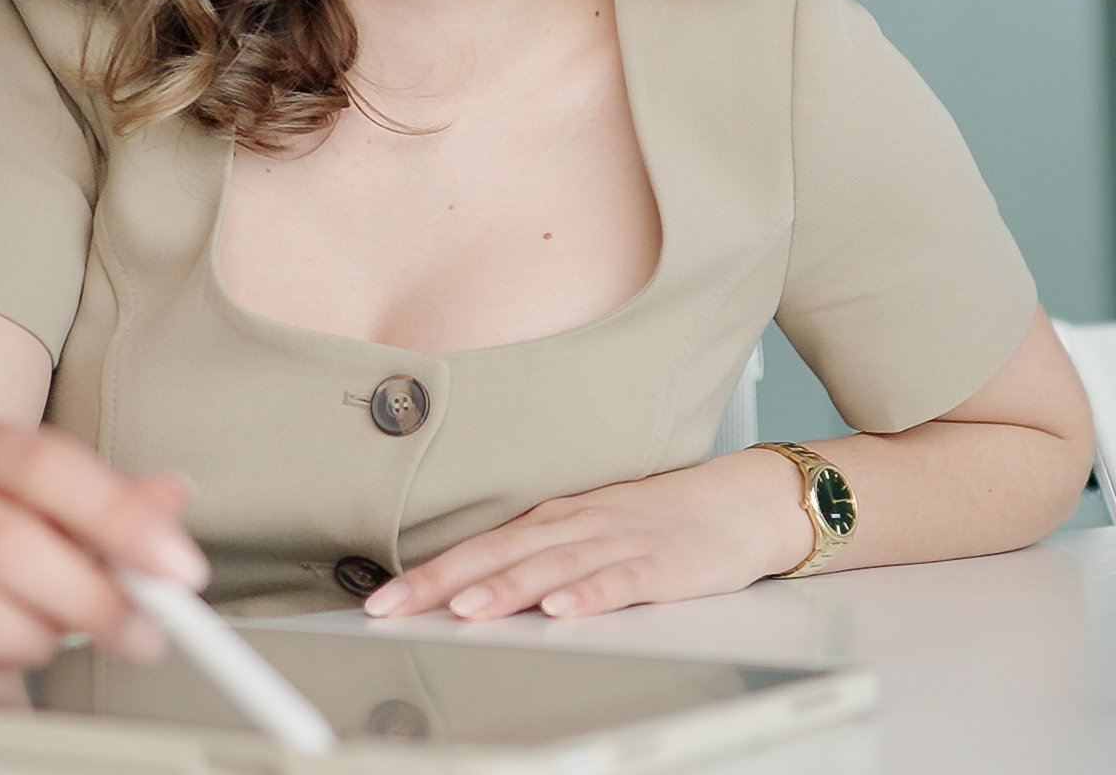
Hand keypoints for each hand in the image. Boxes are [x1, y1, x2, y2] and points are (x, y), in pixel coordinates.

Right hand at [0, 420, 209, 699]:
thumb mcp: (30, 494)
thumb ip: (104, 500)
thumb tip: (171, 499)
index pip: (44, 465)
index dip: (117, 516)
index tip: (176, 565)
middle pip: (6, 543)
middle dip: (90, 599)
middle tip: (142, 632)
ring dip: (29, 641)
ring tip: (49, 643)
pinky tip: (0, 669)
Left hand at [361, 450, 812, 622]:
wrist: (737, 503)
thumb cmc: (657, 521)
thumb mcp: (586, 528)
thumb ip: (533, 553)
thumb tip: (466, 586)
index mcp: (552, 519)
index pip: (477, 546)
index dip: (426, 573)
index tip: (378, 598)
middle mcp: (575, 525)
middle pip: (498, 553)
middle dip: (441, 583)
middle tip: (390, 607)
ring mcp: (617, 542)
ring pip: (549, 567)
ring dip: (504, 587)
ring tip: (465, 609)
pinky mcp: (659, 565)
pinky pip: (618, 582)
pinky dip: (587, 595)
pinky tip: (562, 610)